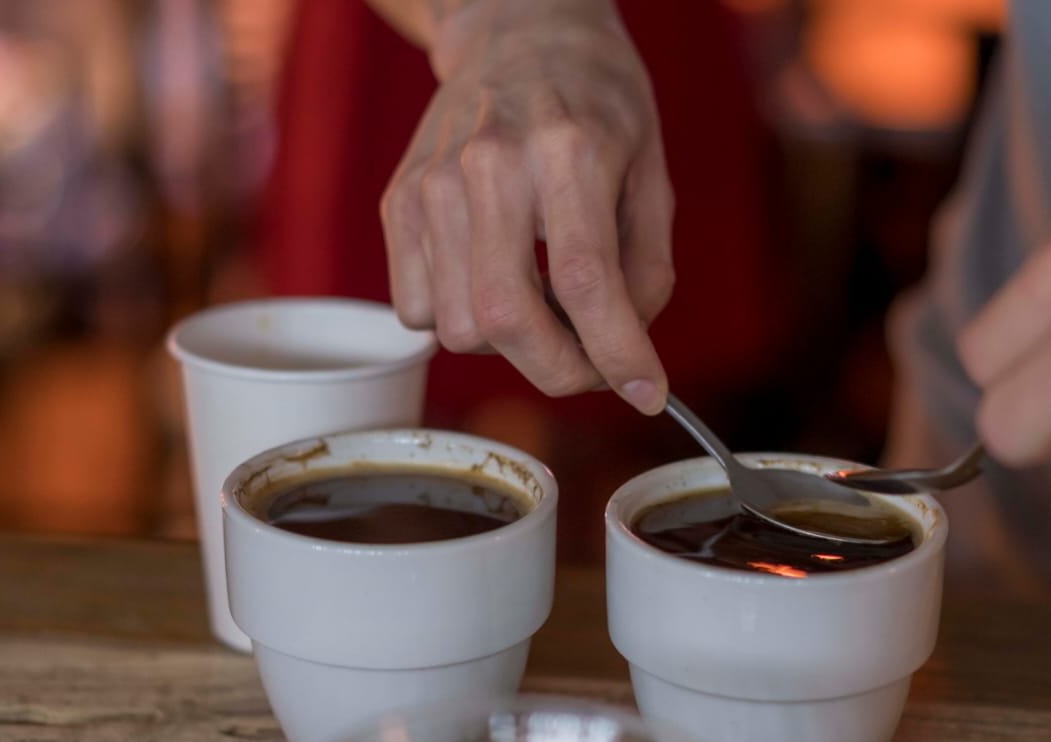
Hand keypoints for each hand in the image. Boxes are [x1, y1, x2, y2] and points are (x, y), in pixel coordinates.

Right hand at [381, 0, 672, 413]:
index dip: (618, 356)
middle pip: (506, 320)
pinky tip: (495, 278)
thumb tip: (623, 352)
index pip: (585, 282)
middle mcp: (488, 166)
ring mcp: (431, 184)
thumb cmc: (597, 103)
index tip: (648, 395)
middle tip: (593, 368)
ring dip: (512, 344)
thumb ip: (646, 269)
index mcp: (566, 151)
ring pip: (459, 328)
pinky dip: (462, 320)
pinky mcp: (399, 201)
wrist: (518, 32)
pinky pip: (418, 310)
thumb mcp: (651, 174)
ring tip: (544, 302)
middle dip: (560, 372)